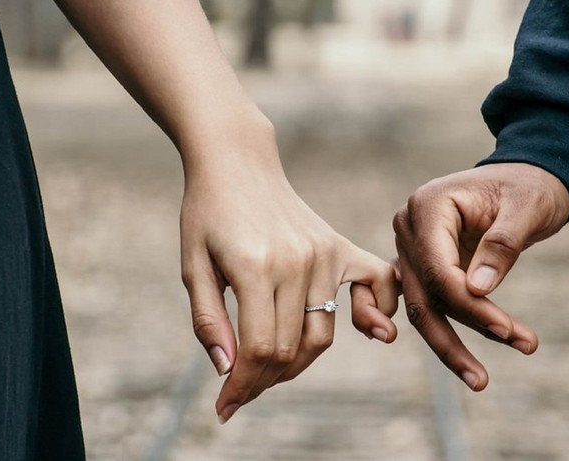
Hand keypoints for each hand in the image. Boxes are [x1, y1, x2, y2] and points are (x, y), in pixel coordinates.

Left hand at [179, 122, 398, 423]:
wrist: (237, 162)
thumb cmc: (207, 213)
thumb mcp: (192, 266)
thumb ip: (209, 320)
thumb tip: (228, 371)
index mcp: (254, 266)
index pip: (260, 349)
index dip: (243, 386)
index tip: (226, 407)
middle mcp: (297, 262)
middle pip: (291, 348)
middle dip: (264, 381)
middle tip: (241, 390)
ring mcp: (323, 253)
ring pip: (322, 333)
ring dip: (297, 362)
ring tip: (269, 368)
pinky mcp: (339, 246)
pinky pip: (376, 285)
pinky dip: (376, 313)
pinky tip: (369, 329)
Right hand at [392, 163, 568, 389]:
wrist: (528, 176)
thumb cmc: (530, 187)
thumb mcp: (526, 208)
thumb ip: (501, 245)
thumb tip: (477, 291)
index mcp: (427, 206)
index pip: (438, 269)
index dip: (469, 305)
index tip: (507, 330)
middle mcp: (409, 227)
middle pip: (423, 296)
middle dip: (454, 338)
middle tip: (483, 379)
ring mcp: (411, 248)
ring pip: (423, 308)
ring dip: (451, 344)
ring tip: (481, 379)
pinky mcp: (422, 265)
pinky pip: (423, 303)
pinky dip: (439, 331)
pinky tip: (448, 361)